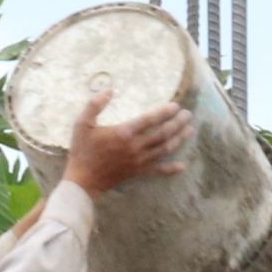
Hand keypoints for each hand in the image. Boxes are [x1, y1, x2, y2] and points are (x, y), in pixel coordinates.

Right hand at [61, 89, 193, 195]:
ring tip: (190, 130)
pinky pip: (158, 170)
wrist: (82, 180)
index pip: (150, 120)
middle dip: (177, 123)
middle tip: (188, 115)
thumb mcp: (82, 123)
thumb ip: (95, 105)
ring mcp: (139, 161)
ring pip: (164, 149)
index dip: (165, 112)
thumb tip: (109, 90)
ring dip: (179, 139)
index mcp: (124, 132)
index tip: (176, 106)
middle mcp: (135, 146)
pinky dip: (171, 168)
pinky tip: (182, 166)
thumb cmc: (82, 150)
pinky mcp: (138, 172)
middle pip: (162, 133)